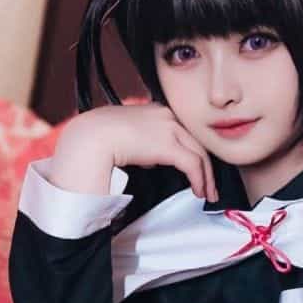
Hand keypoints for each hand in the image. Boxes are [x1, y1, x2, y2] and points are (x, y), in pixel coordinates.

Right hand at [47, 103, 216, 201]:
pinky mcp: (168, 145)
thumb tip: (149, 159)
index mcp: (156, 110)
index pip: (184, 130)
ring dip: (206, 176)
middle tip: (210, 184)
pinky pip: (193, 165)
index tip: (195, 168)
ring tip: (207, 193)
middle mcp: (167, 115)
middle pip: (196, 141)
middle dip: (206, 165)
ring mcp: (169, 128)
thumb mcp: (125, 134)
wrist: (92, 136)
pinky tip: (199, 191)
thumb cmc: (99, 137)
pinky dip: (200, 180)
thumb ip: (142, 142)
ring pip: (200, 153)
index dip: (193, 150)